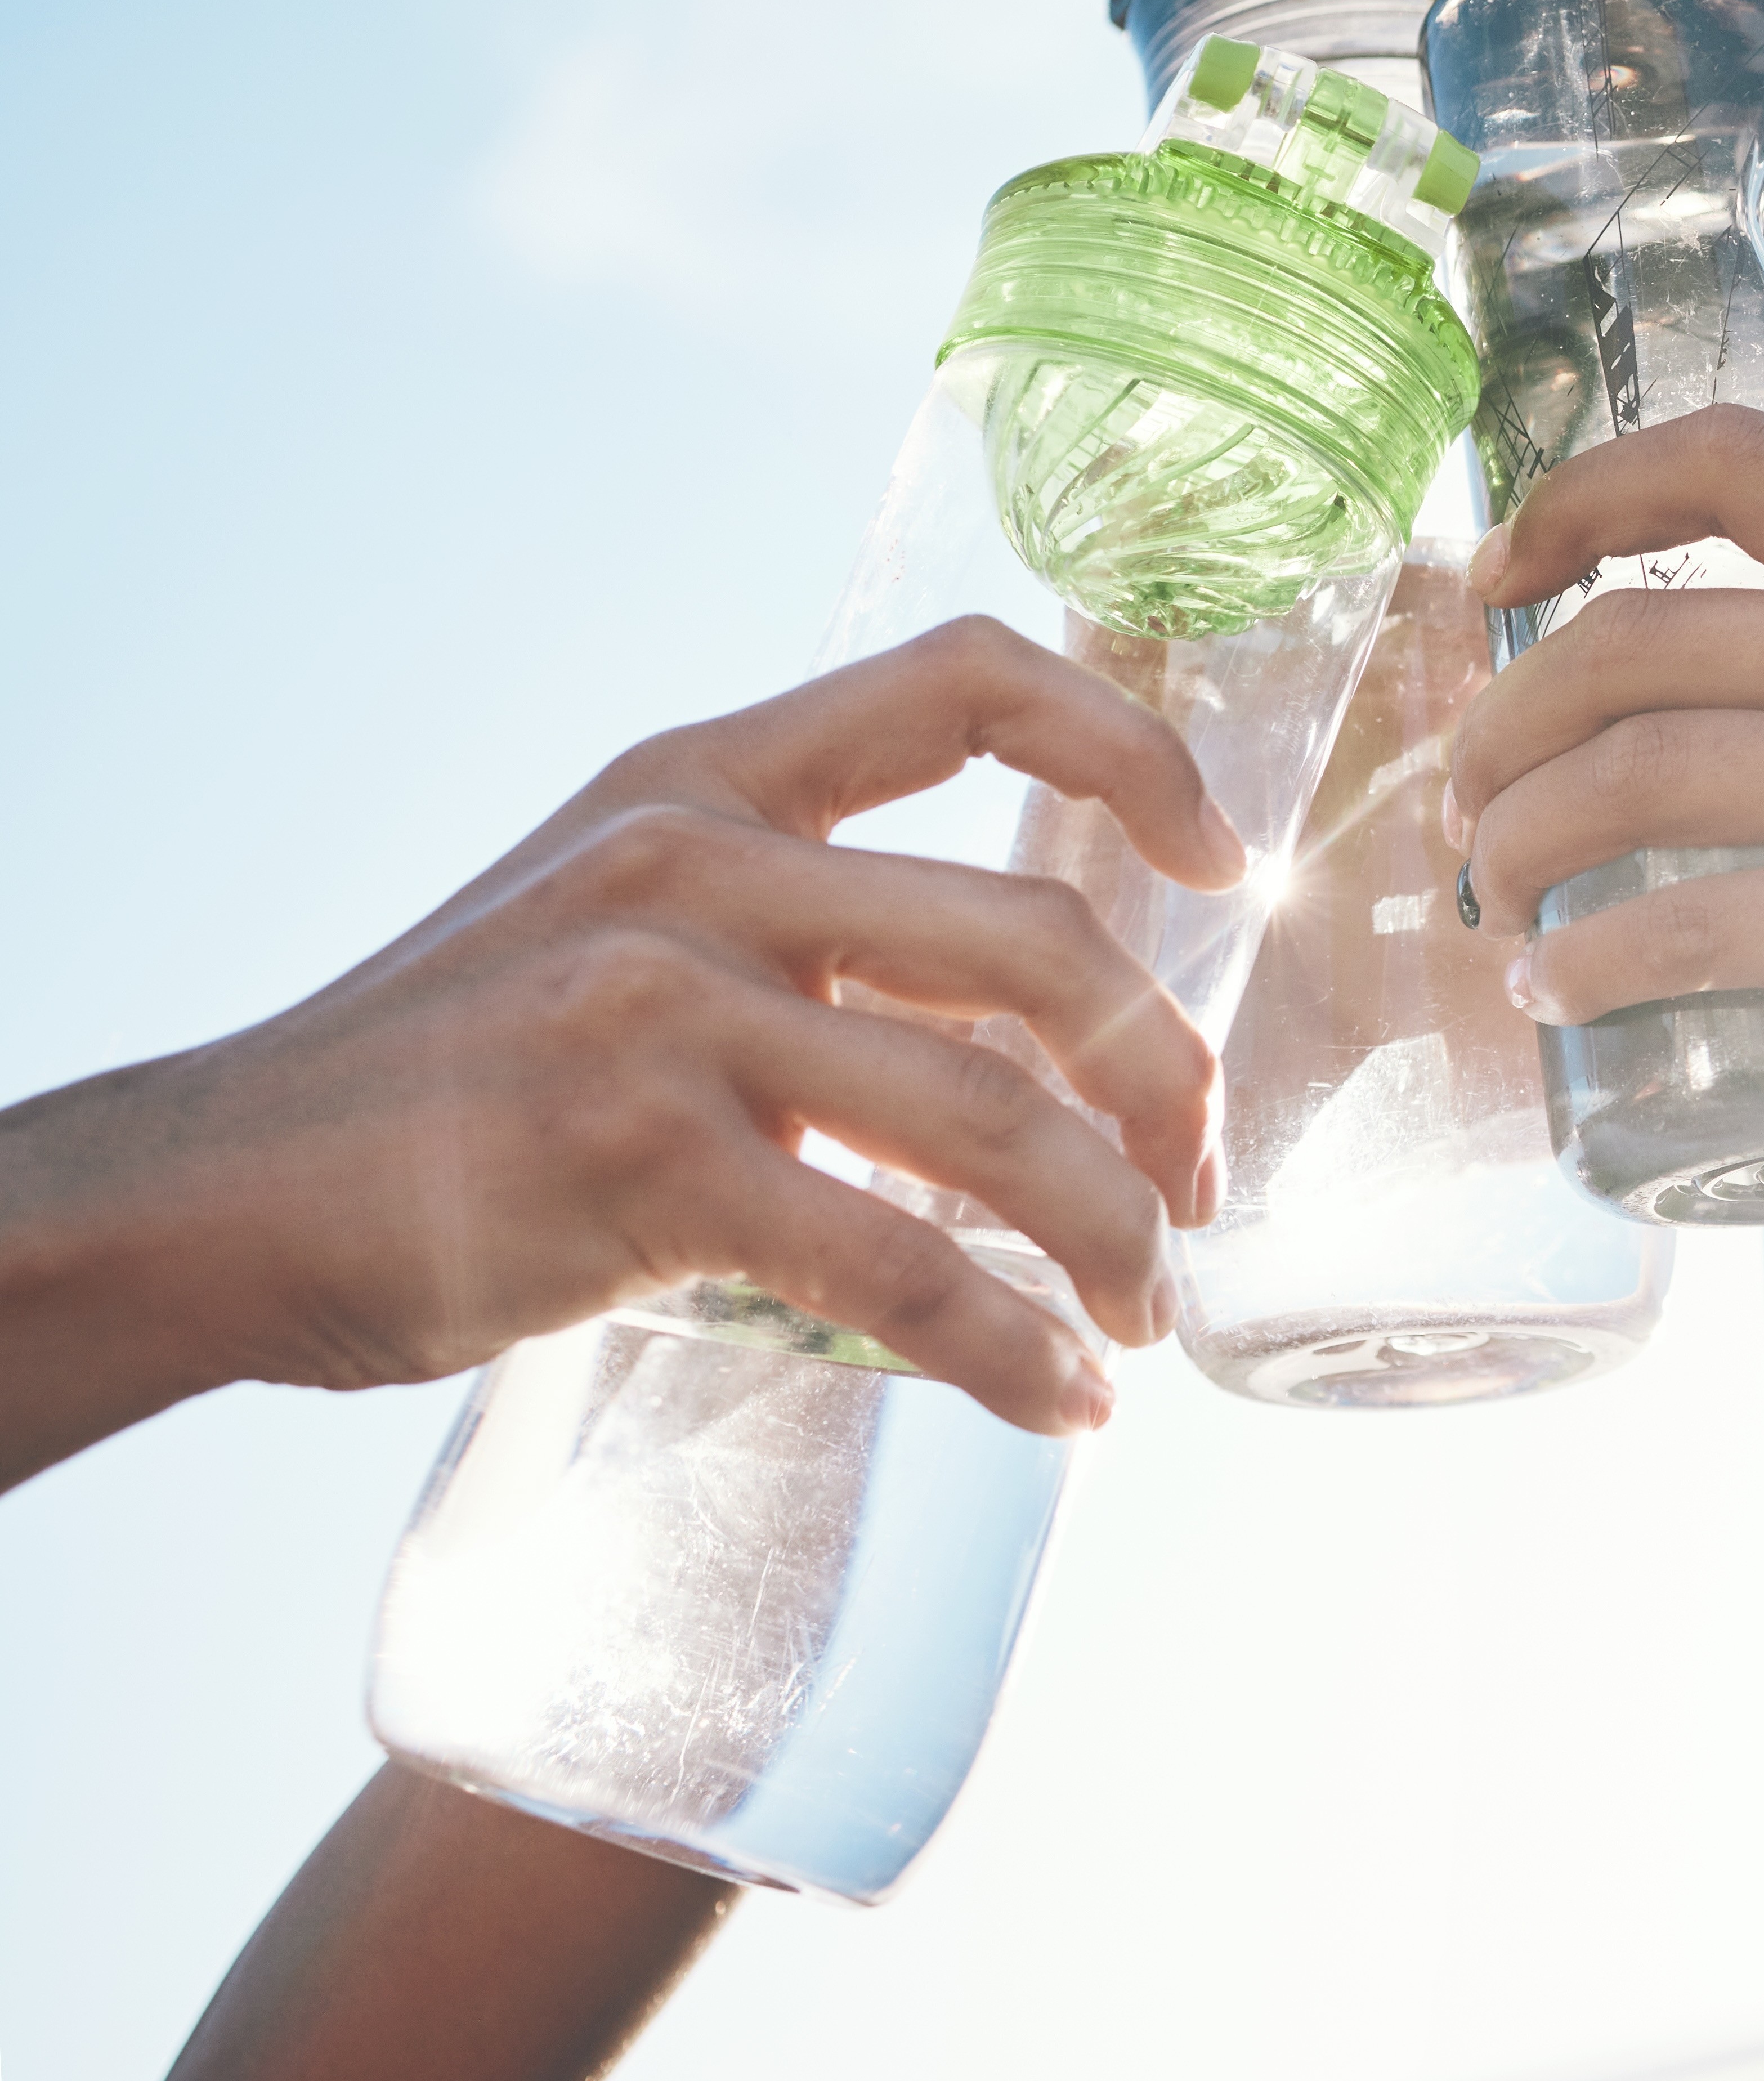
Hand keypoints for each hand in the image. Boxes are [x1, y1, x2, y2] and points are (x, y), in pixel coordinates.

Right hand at [0, 616, 1244, 1484]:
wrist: (221, 1194)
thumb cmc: (454, 1075)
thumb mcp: (625, 931)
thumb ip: (805, 948)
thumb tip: (1020, 1057)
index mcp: (709, 778)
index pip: (969, 677)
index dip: (1130, 744)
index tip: (1225, 860)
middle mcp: (699, 863)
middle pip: (1036, 937)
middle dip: (1162, 1074)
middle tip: (1197, 1183)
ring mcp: (665, 1010)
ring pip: (991, 1112)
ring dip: (1109, 1232)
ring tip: (1146, 1320)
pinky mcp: (637, 1166)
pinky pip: (894, 1262)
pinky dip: (1007, 1347)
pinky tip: (1060, 1403)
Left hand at [1442, 404, 1763, 1156]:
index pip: (1735, 461)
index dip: (1579, 497)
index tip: (1503, 570)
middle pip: (1636, 641)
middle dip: (1503, 721)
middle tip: (1465, 797)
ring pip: (1632, 773)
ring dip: (1515, 840)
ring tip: (1491, 902)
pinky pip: (1689, 925)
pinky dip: (1587, 960)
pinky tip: (1555, 993)